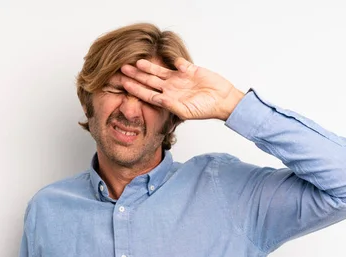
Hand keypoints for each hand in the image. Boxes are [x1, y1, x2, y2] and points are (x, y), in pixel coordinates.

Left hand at [120, 57, 244, 120]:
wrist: (223, 100)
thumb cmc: (206, 109)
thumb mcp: (186, 111)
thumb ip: (171, 105)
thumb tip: (159, 99)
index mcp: (168, 99)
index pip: (148, 93)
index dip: (135, 89)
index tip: (124, 84)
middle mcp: (171, 88)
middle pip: (150, 81)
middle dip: (136, 76)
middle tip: (122, 69)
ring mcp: (179, 78)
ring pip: (159, 71)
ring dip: (148, 67)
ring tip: (136, 62)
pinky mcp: (189, 69)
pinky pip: (178, 63)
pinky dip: (173, 60)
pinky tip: (163, 56)